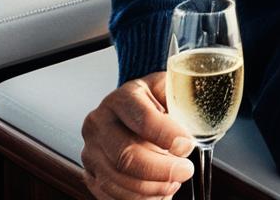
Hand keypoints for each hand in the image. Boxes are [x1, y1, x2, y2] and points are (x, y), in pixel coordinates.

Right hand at [81, 71, 194, 199]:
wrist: (131, 110)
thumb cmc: (155, 100)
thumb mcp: (169, 90)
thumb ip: (179, 106)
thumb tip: (189, 135)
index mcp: (123, 97)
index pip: (144, 119)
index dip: (168, 135)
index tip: (188, 145)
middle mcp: (100, 123)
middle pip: (126, 155)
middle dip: (161, 169)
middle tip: (185, 171)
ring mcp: (90, 150)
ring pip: (117, 180)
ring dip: (150, 188)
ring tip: (173, 182)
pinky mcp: (90, 173)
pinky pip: (110, 195)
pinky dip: (137, 199)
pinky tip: (157, 192)